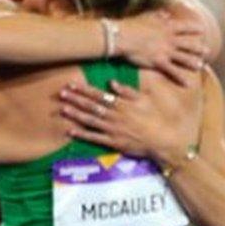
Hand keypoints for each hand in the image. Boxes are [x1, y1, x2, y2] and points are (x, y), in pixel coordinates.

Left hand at [60, 80, 201, 161]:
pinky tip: (70, 131)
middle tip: (61, 94)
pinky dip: (82, 134)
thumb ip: (128, 91)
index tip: (72, 84)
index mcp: (122, 104)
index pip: (99, 94)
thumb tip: (112, 83)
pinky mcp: (113, 142)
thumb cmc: (156, 118)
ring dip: (75, 114)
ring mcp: (112, 129)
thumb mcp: (145, 99)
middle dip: (75, 99)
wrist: (162, 139)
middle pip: (91, 106)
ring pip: (90, 120)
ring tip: (62, 108)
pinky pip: (94, 137)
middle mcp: (115, 115)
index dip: (85, 89)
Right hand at [115, 11, 207, 86]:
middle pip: (188, 44)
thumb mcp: (147, 17)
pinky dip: (180, 78)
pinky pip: (172, 71)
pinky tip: (188, 84)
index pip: (184, 27)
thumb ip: (158, 16)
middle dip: (198, 48)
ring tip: (201, 66)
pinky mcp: (159, 62)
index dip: (194, 28)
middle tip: (208, 51)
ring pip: (184, 58)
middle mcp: (170, 39)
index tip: (202, 29)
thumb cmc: (132, 25)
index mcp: (167, 27)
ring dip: (193, 62)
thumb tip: (165, 13)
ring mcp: (166, 51)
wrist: (123, 36)